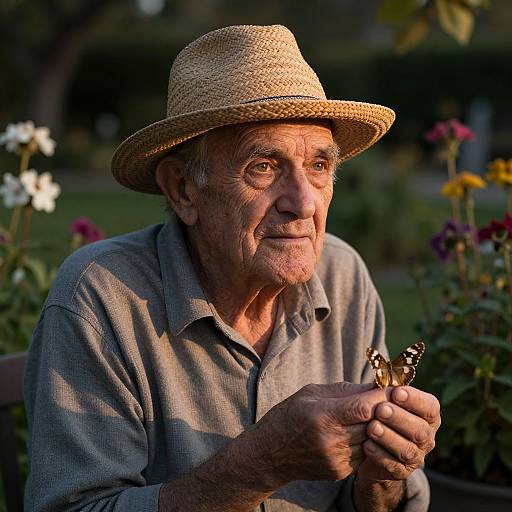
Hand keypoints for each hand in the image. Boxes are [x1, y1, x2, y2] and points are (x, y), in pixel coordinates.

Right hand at [251, 382, 389, 486]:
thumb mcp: (311, 393)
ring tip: (368, 414)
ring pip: (371, 439)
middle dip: (382, 410)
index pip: (364, 407)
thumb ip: (345, 390)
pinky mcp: (339, 472)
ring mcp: (336, 459)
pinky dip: (364, 440)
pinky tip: (354, 431)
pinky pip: (363, 452)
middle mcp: (331, 440)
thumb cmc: (290, 415)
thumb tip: (376, 385)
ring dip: (374, 426)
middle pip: (373, 423)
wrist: (270, 453)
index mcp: (322, 416)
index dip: (381, 396)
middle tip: (385, 399)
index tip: (389, 387)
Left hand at [357, 386, 440, 482]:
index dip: (415, 399)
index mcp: (426, 414)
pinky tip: (367, 445)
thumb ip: (381, 390)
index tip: (396, 392)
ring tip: (371, 427)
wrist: (367, 444)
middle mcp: (426, 436)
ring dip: (389, 437)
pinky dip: (380, 455)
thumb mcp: (378, 398)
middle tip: (381, 409)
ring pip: (408, 449)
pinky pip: (393, 465)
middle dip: (399, 418)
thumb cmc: (377, 413)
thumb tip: (380, 377)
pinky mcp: (401, 471)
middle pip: (420, 429)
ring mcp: (415, 456)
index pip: (430, 406)